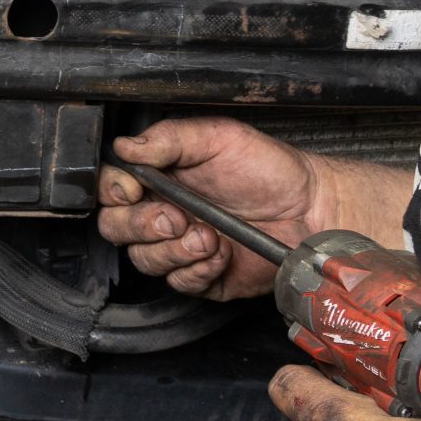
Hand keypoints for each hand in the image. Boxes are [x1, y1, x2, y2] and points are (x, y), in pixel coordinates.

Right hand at [97, 118, 322, 298]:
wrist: (310, 209)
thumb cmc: (269, 169)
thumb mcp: (218, 138)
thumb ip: (169, 138)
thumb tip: (126, 145)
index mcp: (159, 177)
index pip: (110, 188)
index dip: (113, 191)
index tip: (133, 189)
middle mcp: (162, 213)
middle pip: (116, 228)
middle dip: (140, 225)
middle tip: (175, 217)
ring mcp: (179, 247)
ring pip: (144, 259)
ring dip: (173, 250)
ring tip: (209, 236)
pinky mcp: (200, 277)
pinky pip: (178, 283)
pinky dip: (198, 269)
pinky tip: (222, 253)